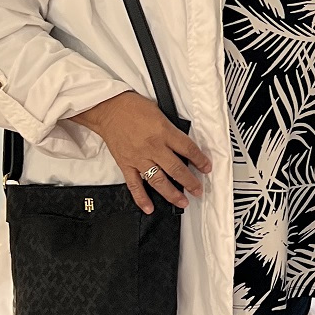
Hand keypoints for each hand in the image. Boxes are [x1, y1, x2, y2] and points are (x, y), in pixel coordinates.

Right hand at [71, 91, 210, 213]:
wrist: (108, 109)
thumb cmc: (133, 107)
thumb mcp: (160, 112)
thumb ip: (171, 130)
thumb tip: (183, 145)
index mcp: (163, 132)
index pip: (188, 149)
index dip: (200, 160)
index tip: (206, 168)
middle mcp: (153, 147)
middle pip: (176, 169)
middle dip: (190, 182)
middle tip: (198, 191)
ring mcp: (139, 158)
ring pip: (159, 180)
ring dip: (172, 194)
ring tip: (182, 202)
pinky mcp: (126, 164)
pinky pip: (134, 185)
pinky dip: (142, 198)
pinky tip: (149, 207)